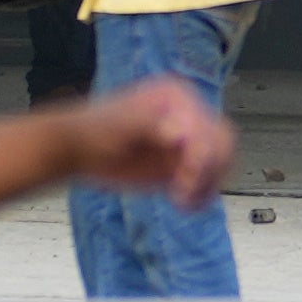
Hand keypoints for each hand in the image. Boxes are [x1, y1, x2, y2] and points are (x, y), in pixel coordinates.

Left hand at [70, 70, 235, 206]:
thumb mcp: (122, 126)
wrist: (79, 148)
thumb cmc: (95, 131)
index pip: (209, 126)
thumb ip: (152, 127)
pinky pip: (205, 181)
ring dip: (207, 184)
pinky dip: (202, 195)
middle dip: (209, 169)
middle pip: (222, 143)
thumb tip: (179, 136)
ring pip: (219, 164)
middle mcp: (188, 116)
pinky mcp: (180, 165)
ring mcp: (186, 142)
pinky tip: (184, 204)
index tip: (187, 175)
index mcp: (178, 98)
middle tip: (183, 189)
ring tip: (181, 198)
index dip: (204, 153)